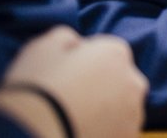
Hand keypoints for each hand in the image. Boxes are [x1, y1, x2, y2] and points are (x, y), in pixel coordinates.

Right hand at [0, 26, 147, 137]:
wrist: (32, 135)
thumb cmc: (36, 89)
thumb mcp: (42, 47)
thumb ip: (66, 37)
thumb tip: (75, 43)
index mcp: (116, 52)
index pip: (106, 52)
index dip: (83, 63)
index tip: (65, 76)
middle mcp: (133, 81)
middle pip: (118, 79)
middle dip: (99, 86)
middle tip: (68, 99)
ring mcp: (134, 114)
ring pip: (121, 108)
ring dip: (104, 111)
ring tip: (72, 118)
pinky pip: (117, 131)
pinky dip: (104, 131)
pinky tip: (80, 131)